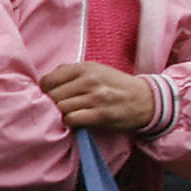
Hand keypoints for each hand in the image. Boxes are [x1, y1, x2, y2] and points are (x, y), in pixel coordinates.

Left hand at [40, 62, 156, 130]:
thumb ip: (71, 72)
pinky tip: (77, 121)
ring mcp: (95, 98)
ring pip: (61, 108)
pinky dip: (71, 123)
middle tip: (60, 108)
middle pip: (52, 96)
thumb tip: (46, 80)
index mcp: (85, 67)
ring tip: (71, 114)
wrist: (146, 100)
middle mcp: (89, 80)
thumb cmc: (116, 85)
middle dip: (52, 104)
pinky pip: (72, 120)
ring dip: (62, 114)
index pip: (48, 80)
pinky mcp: (100, 115)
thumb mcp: (96, 70)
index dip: (45, 91)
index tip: (51, 96)